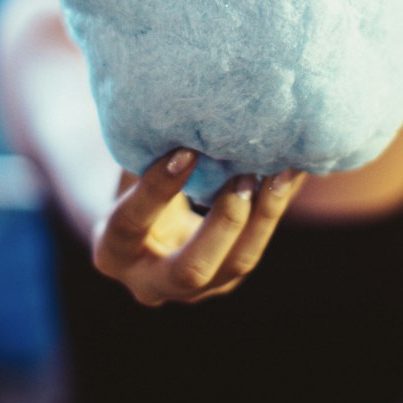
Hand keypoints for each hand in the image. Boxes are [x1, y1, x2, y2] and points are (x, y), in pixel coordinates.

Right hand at [90, 149, 306, 305]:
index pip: (132, 224)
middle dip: (224, 222)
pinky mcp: (226, 279)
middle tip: (245, 176)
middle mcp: (150, 284)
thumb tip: (182, 110)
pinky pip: (255, 246)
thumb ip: (147, 154)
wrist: (140, 232)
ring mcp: (194, 291)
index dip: (158, 190)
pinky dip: (273, 210)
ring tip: (282, 172)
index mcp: (113, 252)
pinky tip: (290, 176)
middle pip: (192, 269)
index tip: (187, 151)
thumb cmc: (130, 186)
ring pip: (237, 263)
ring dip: (263, 216)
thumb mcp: (129, 173)